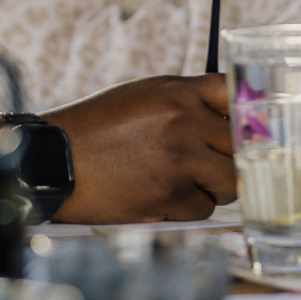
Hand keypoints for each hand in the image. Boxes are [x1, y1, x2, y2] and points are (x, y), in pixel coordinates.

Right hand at [41, 74, 234, 222]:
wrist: (53, 161)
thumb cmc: (94, 129)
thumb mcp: (139, 97)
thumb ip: (184, 103)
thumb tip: (230, 121)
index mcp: (174, 91)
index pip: (233, 94)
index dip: (245, 113)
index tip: (247, 128)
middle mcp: (182, 120)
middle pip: (240, 145)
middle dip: (226, 158)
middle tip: (204, 164)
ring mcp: (179, 159)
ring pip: (229, 181)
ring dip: (211, 186)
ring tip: (175, 179)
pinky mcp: (170, 195)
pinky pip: (204, 208)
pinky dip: (185, 208)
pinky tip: (155, 195)